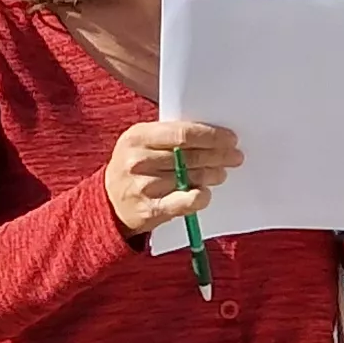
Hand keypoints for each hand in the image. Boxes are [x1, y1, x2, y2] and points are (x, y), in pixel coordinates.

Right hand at [103, 120, 242, 238]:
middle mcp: (138, 159)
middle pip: (189, 155)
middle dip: (218, 155)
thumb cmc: (134, 167)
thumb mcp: (142, 143)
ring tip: (221, 173)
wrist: (108, 203)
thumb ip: (170, 136)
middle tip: (235, 156)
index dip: (211, 136)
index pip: (183, 133)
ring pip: (189, 177)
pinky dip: (200, 197)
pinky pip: (184, 203)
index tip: (230, 138)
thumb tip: (212, 135)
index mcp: (138, 136)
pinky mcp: (149, 210)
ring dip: (212, 175)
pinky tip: (205, 194)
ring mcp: (143, 185)